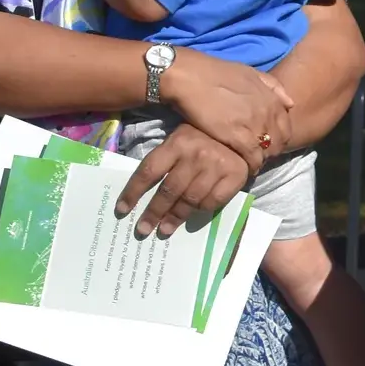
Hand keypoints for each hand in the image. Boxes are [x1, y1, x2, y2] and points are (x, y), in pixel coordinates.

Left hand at [116, 122, 251, 236]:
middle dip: (153, 212)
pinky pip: (212, 202)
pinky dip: (200, 211)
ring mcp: (216, 166)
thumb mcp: (179, 140)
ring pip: (190, 199)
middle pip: (168, 190)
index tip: (122, 210)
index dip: (133, 192)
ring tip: (163, 230)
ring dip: (174, 218)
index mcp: (177, 143)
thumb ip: (164, 160)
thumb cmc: (202, 140)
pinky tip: (191, 218)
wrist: (241, 135)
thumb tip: (139, 193)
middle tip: (142, 229)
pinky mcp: (234, 176)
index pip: (149, 171)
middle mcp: (196, 154)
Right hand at [160, 47, 293, 168]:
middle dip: (272, 151)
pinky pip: (252, 158)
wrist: (190, 77)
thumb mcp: (250, 73)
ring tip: (250, 162)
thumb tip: (291, 104)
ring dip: (261, 159)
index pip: (287, 127)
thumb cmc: (216, 72)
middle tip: (259, 156)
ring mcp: (254, 125)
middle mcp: (268, 113)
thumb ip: (273, 87)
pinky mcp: (237, 137)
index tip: (268, 143)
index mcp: (272, 98)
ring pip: (268, 152)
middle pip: (280, 141)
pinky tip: (242, 167)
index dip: (278, 138)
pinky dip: (250, 166)